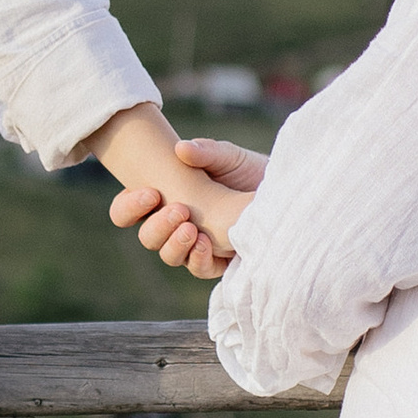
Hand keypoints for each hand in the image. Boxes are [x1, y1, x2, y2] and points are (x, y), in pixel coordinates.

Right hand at [108, 135, 265, 282]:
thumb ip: (205, 152)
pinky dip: (199, 258)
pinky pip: (199, 268)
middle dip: (157, 226)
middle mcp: (177, 224)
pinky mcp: (221, 260)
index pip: (129, 210)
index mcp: (168, 197)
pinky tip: (208, 244)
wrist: (288, 191)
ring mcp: (198, 244)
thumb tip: (181, 149)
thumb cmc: (251, 171)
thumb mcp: (229, 157)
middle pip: (147, 237)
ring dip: (175, 244)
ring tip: (192, 228)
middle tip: (180, 210)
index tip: (151, 193)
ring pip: (169, 255)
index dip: (129, 206)